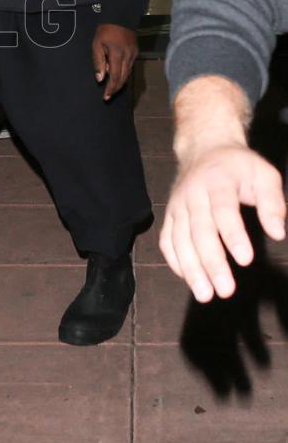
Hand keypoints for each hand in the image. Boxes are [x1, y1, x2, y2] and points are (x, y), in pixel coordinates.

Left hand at [91, 23, 137, 99]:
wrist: (121, 17)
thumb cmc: (105, 30)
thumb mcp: (97, 45)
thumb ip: (98, 62)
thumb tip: (100, 79)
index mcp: (117, 54)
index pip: (115, 76)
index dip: (110, 88)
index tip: (105, 96)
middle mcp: (128, 56)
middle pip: (123, 78)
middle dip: (115, 88)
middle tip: (108, 96)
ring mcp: (134, 55)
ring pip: (128, 74)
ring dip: (120, 82)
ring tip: (111, 88)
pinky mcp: (136, 53)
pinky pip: (130, 67)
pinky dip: (124, 74)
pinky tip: (118, 77)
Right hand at [159, 144, 285, 302]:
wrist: (203, 148)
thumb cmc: (238, 166)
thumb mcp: (263, 174)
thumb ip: (272, 202)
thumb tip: (277, 232)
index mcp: (217, 181)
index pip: (223, 210)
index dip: (233, 235)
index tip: (246, 259)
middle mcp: (192, 194)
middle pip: (199, 230)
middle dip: (211, 261)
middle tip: (226, 290)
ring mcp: (177, 205)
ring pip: (179, 239)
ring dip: (191, 268)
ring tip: (205, 294)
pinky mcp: (170, 215)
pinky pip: (167, 240)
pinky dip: (175, 261)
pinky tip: (189, 279)